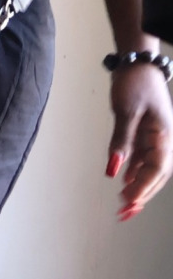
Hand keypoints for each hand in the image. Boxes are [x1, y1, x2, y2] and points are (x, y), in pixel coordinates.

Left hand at [108, 63, 172, 218]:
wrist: (137, 64)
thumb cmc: (135, 83)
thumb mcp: (125, 112)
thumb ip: (121, 141)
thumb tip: (114, 170)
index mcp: (164, 136)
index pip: (157, 169)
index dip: (143, 188)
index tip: (129, 202)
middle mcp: (163, 140)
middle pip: (156, 174)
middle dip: (142, 195)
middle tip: (125, 213)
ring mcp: (155, 138)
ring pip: (149, 169)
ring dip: (138, 187)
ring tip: (124, 206)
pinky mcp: (145, 134)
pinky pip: (142, 159)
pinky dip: (134, 172)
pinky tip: (124, 183)